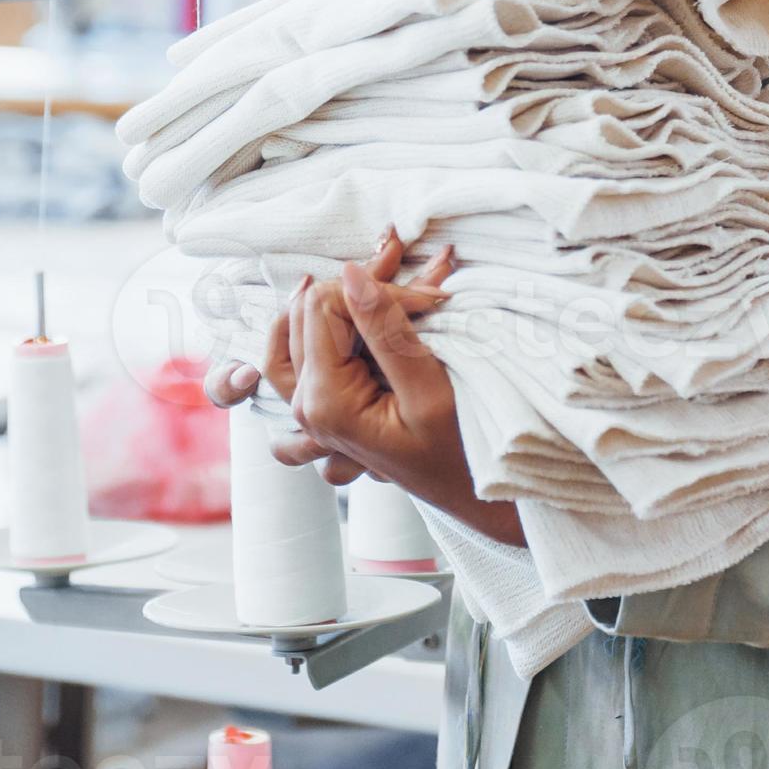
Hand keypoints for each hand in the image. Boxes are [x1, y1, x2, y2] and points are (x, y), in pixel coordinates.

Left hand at [288, 242, 521, 546]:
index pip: (324, 308)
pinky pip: (296, 362)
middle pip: (309, 315)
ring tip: (377, 274)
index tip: (427, 300)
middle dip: (362, 287)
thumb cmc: (461, 454)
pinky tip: (343, 315)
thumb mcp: (430, 391)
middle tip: (412, 271)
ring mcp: (311, 412)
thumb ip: (386, 331)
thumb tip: (349, 275)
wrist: (472, 497)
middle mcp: (307, 408)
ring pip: (298, 333)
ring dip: (340, 301)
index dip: (375, 290)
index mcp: (326, 403)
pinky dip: (318, 332)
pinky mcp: (323, 411)